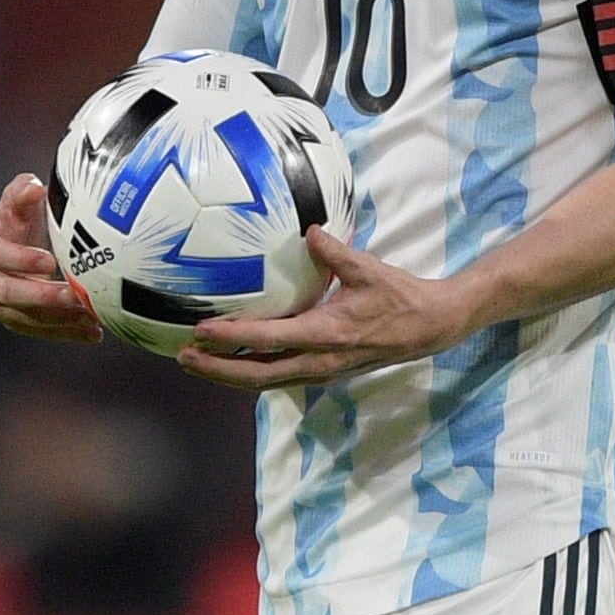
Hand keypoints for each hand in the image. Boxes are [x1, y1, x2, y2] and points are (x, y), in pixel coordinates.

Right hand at [0, 173, 102, 343]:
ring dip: (59, 319)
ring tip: (90, 316)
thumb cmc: (21, 217)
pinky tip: (93, 332)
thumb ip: (23, 191)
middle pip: (8, 293)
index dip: (19, 259)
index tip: (49, 260)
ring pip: (25, 317)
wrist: (19, 243)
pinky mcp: (16, 321)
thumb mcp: (20, 200)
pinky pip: (40, 331)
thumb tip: (33, 188)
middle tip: (74, 295)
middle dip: (42, 296)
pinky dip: (67, 333)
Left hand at [181, 229, 471, 388]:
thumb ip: (335, 252)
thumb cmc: (399, 297)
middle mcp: (318, 361)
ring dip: (229, 375)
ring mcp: (320, 372)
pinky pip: (278, 378)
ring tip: (197, 363)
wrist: (430, 328)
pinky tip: (233, 362)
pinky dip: (250, 373)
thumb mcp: (368, 269)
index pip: (268, 340)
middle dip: (217, 369)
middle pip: (256, 375)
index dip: (232, 338)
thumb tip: (309, 231)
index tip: (200, 331)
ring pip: (265, 382)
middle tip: (184, 357)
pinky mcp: (323, 373)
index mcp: (326, 335)